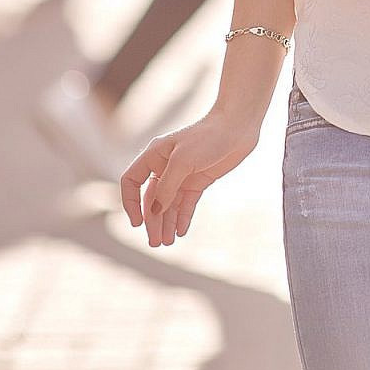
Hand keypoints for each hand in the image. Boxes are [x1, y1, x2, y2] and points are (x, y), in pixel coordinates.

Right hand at [122, 108, 260, 247]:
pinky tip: (181, 232)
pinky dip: (182, 217)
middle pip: (152, 198)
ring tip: (166, 242)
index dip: (131, 202)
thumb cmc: (208, 137)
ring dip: (167, 223)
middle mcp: (165, 166)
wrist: (238, 126)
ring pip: (169, 204)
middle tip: (155, 243)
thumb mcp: (183, 162)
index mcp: (154, 155)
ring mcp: (182, 174)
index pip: (131, 181)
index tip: (137, 223)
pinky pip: (186, 203)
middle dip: (152, 221)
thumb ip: (167, 188)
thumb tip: (154, 211)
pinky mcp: (199, 180)